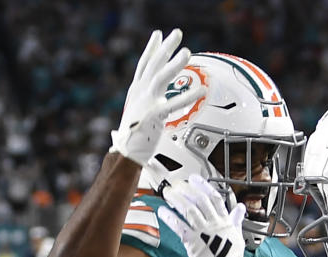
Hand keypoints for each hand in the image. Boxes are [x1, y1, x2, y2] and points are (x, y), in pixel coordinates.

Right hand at [110, 29, 203, 166]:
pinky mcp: (153, 116)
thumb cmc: (135, 133)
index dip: (152, 48)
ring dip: (174, 64)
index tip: (159, 34)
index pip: (144, 64)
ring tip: (187, 52)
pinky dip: (188, 97)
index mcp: (137, 90)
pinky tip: (201, 91)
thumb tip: (160, 91)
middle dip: (165, 47)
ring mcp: (146, 103)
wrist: (126, 152)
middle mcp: (140, 93)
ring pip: (160, 77)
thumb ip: (149, 97)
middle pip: (153, 64)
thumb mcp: (139, 109)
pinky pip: (173, 104)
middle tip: (177, 33)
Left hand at [158, 175, 247, 256]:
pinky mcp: (194, 242)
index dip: (204, 186)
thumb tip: (240, 208)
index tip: (195, 179)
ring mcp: (204, 232)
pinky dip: (170, 218)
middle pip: (200, 200)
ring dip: (177, 199)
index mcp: (225, 221)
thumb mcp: (238, 236)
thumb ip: (236, 220)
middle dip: (187, 190)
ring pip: (189, 210)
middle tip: (177, 184)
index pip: (214, 197)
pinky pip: (180, 226)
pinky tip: (163, 212)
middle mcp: (214, 224)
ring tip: (168, 193)